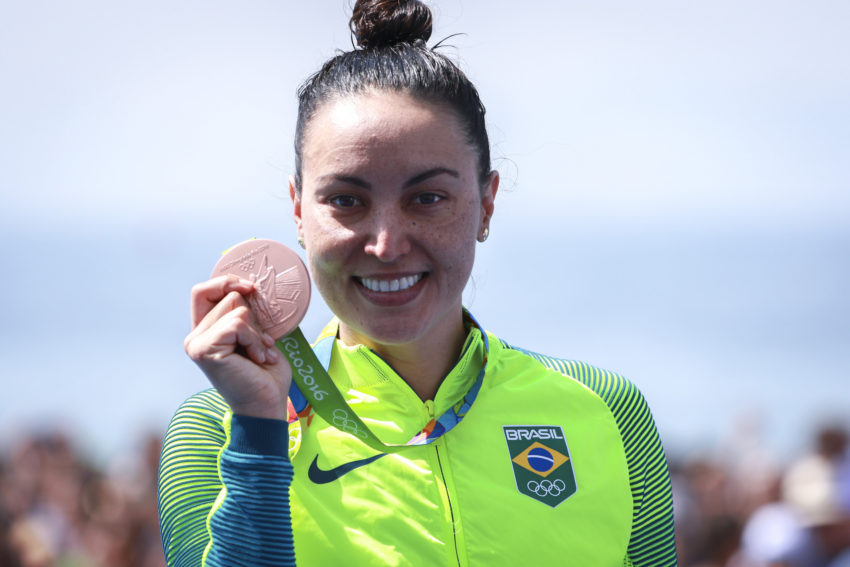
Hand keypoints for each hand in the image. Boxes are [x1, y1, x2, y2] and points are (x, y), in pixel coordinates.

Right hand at [184, 275, 291, 419]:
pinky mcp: (203, 349)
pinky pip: (237, 324)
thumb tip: (247, 286)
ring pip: (235, 308)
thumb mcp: (257, 334)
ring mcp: (196, 343)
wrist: (267, 404)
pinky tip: (257, 358)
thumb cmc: (266, 373)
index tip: (251, 288)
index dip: (226, 282)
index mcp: (205, 331)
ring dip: (256, 331)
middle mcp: (195, 336)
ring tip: (258, 354)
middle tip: (259, 345)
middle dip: (254, 318)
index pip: (203, 291)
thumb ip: (245, 312)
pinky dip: (254, 339)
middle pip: (229, 297)